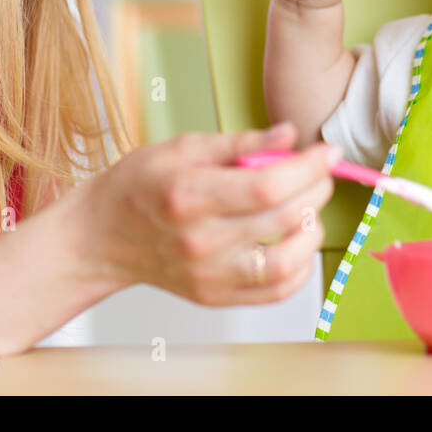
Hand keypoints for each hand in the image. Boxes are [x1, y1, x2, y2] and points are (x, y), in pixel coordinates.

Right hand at [72, 122, 337, 305]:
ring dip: (312, 230)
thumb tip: (290, 135)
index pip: (266, 187)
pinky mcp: (215, 297)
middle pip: (283, 220)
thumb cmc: (140, 184)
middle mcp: (199, 241)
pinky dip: (300, 267)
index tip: (327, 152)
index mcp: (189, 196)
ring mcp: (208, 275)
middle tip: (318, 172)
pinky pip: (275, 291)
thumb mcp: (183, 147)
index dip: (308, 168)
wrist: (103, 235)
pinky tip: (296, 241)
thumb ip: (241, 142)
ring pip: (287, 262)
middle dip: (317, 189)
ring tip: (307, 207)